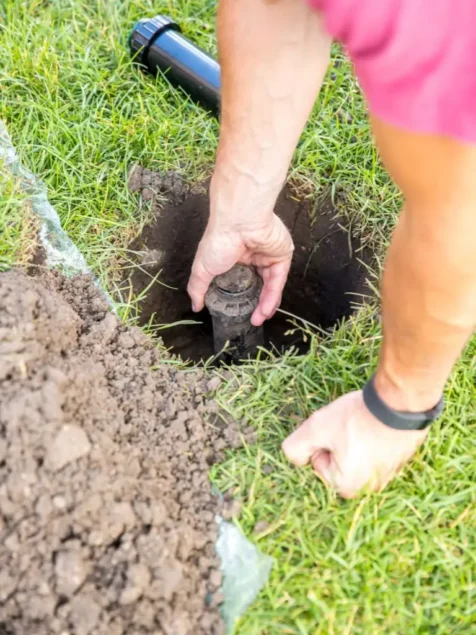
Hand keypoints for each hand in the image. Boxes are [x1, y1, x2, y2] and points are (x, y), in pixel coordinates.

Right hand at [188, 214, 293, 326]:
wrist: (239, 221)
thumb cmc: (219, 240)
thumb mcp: (202, 269)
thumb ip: (198, 288)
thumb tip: (195, 306)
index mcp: (233, 258)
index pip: (239, 282)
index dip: (239, 300)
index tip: (236, 314)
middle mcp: (252, 258)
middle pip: (257, 286)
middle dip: (254, 306)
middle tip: (250, 321)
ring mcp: (268, 257)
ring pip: (269, 286)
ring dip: (265, 305)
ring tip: (258, 319)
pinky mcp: (282, 257)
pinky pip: (278, 281)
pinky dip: (272, 297)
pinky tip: (266, 310)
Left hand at [282, 391, 428, 497]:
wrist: (399, 404)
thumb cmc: (357, 419)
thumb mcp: (316, 429)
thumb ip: (295, 447)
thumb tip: (295, 459)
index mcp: (348, 487)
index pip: (319, 464)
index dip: (322, 443)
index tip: (335, 431)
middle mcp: (370, 488)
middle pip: (338, 462)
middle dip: (338, 443)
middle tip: (347, 427)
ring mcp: (388, 476)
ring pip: (356, 456)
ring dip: (355, 441)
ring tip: (362, 425)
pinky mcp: (400, 461)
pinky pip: (376, 452)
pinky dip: (372, 440)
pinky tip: (375, 425)